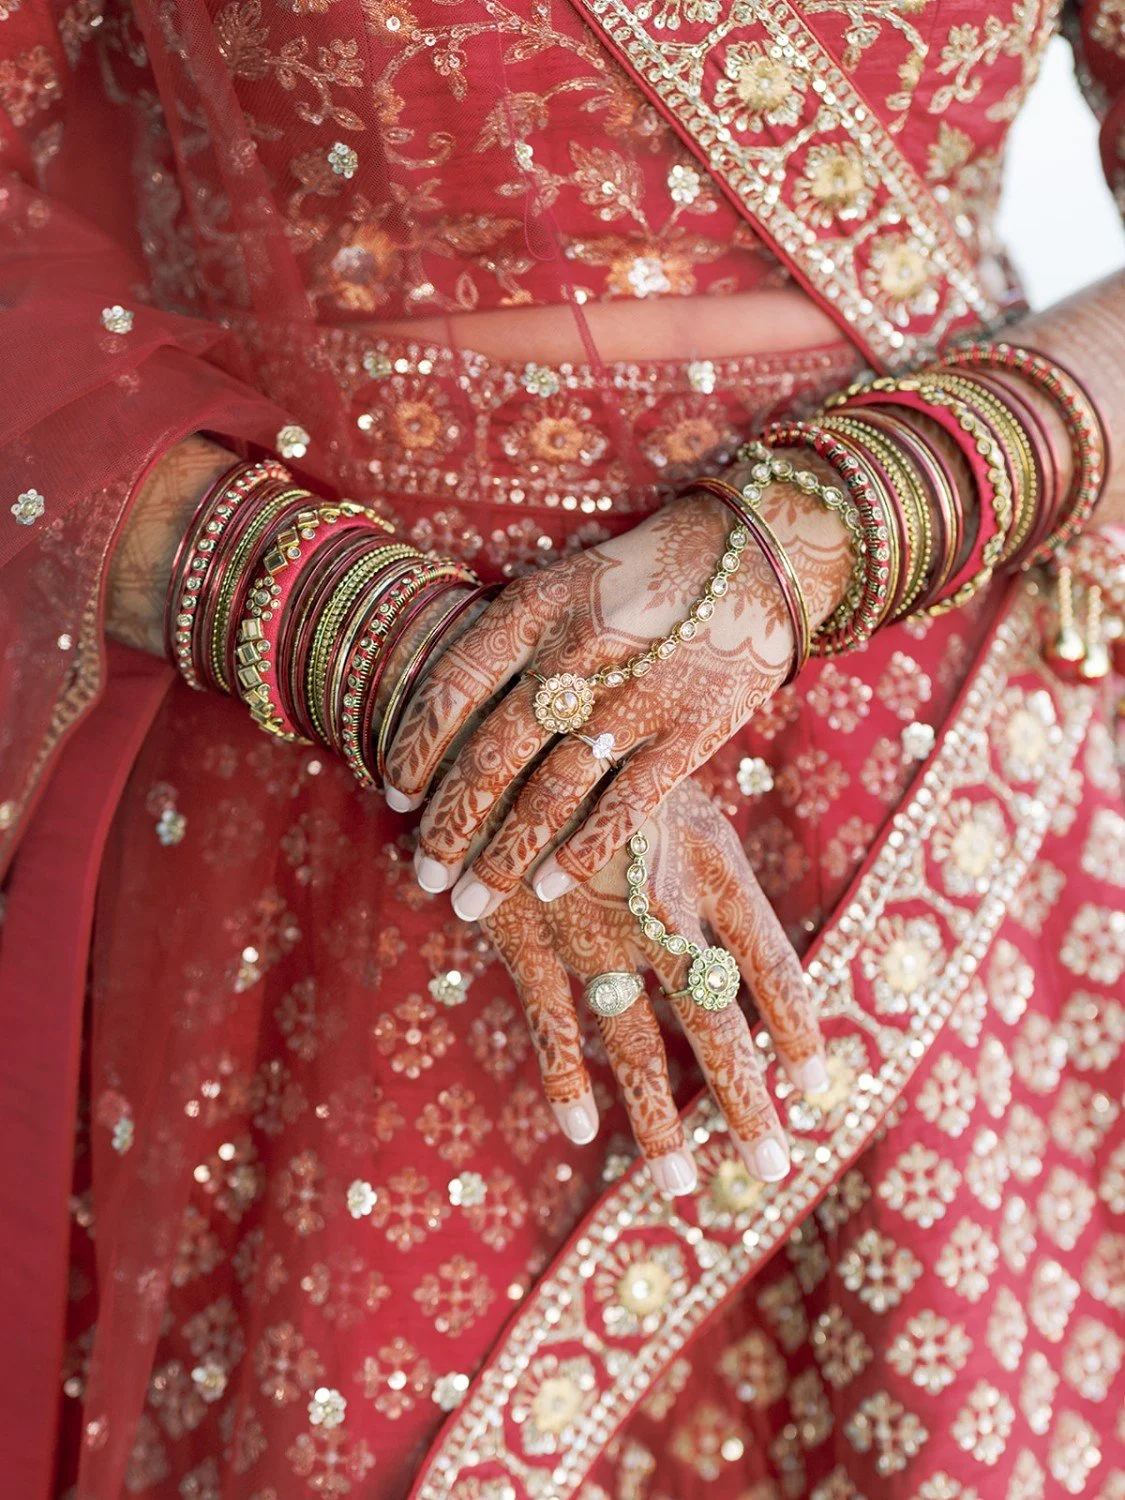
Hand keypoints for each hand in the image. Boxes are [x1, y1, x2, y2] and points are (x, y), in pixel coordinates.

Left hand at [385, 475, 851, 922]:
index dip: (416, 749)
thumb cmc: (643, 574)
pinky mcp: (689, 732)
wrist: (757, 556)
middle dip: (451, 826)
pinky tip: (547, 888)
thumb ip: (510, 644)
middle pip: (492, 756)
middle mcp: (575, 655)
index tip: (396, 798)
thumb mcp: (563, 583)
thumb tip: (443, 719)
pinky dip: (581, 852)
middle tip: (424, 876)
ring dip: (503, 856)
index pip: (450, 688)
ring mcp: (634, 698)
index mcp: (534, 609)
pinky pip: (624, 806)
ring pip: (550, 794)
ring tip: (471, 902)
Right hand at [482, 779, 826, 1194]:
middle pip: (713, 1021)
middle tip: (776, 1167)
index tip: (823, 1088)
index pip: (772, 961)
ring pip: (633, 1043)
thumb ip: (703, 858)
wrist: (500, 717)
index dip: (798, 1027)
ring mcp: (590, 927)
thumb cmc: (601, 749)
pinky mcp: (526, 935)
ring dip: (656, 1118)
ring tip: (679, 1186)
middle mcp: (658, 903)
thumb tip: (736, 934)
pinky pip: (552, 1025)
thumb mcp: (672, 785)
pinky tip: (583, 1134)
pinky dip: (565, 1081)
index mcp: (708, 861)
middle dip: (744, 1099)